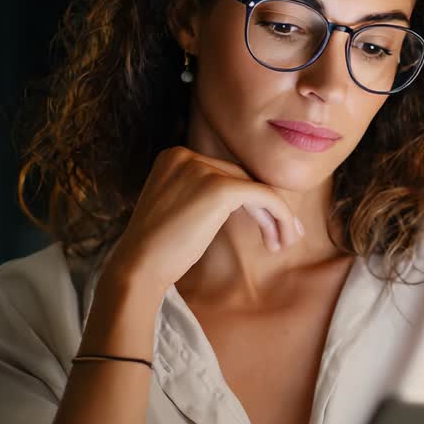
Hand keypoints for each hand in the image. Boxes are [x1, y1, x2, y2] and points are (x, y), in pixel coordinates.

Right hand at [99, 146, 303, 300]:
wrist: (138, 267)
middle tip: (282, 239)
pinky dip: (280, 216)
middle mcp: (186, 156)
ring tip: (284, 243)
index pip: (226, 174)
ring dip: (276, 216)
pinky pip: (263, 195)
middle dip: (266, 210)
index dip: (251, 202)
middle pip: (241, 179)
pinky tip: (284, 238)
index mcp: (174, 157)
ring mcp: (201, 169)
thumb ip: (206, 195)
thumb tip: (254, 201)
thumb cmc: (160, 250)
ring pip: (255, 187)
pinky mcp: (218, 187)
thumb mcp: (181, 210)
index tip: (269, 227)